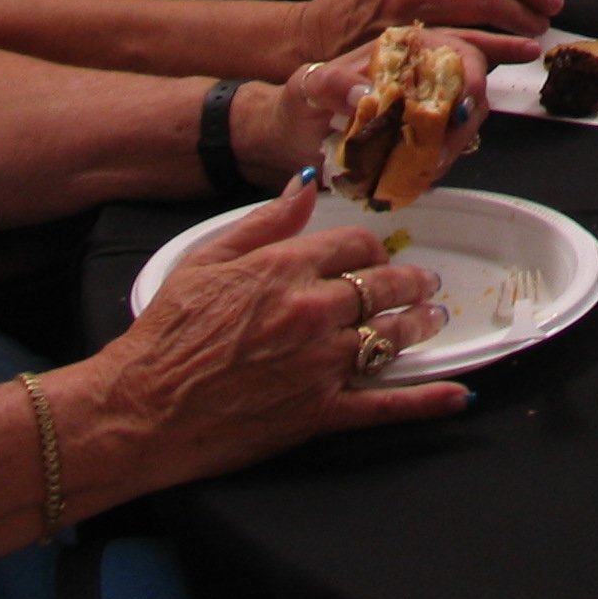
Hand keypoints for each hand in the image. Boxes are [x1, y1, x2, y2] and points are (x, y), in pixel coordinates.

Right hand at [77, 165, 469, 485]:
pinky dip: (426, 401)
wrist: (139, 410)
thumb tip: (305, 185)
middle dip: (409, 283)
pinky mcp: (318, 413)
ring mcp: (319, 364)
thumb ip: (262, 222)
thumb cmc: (164, 335)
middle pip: (382, 287)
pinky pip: (385, 405)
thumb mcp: (205, 260)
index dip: (372, 248)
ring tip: (430, 320)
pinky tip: (457, 396)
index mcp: (283, 269)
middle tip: (422, 285)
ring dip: (418, 325)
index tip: (376, 255)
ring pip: (390, 336)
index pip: (354, 245)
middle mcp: (310, 312)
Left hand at [234, 28, 492, 179]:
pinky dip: (434, 165)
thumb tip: (365, 93)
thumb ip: (334, 83)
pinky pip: (441, 151)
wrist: (286, 136)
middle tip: (441, 152)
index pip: (455, 52)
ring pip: (460, 125)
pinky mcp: (416, 140)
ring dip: (451, 149)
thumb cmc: (299, 101)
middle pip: (468, 92)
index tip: (459, 110)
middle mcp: (420, 75)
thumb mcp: (309, 85)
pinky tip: (415, 176)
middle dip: (463, 124)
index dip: (469, 79)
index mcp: (401, 49)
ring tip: (425, 169)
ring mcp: (421, 109)